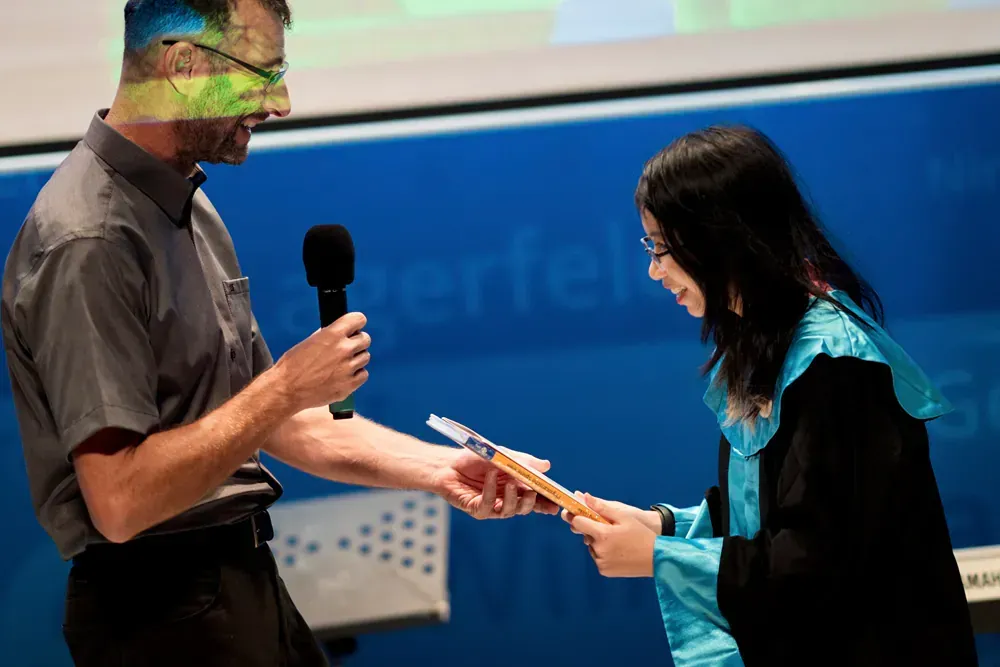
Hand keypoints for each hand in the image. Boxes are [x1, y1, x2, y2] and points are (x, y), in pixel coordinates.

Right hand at [274, 312, 370, 411]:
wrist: (286, 390)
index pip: (359, 319)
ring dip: (356, 359)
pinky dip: (356, 375)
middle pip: (365, 339)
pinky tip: (344, 375)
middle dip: (357, 341)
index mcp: (332, 335)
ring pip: (365, 357)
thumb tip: (340, 333)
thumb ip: (328, 336)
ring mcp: (348, 368)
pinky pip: (363, 375)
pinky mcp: (349, 385)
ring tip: (341, 364)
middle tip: (347, 348)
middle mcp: (343, 349)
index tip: (355, 327)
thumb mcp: (309, 342)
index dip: (357, 323)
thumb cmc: (292, 366)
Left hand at [430, 448, 560, 519]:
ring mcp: (492, 506)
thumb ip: (524, 462)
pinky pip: (489, 506)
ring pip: (510, 511)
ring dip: (513, 499)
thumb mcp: (503, 456)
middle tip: (536, 495)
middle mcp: (506, 499)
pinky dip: (491, 492)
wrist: (447, 463)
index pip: (536, 497)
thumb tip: (547, 466)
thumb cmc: (476, 458)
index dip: (548, 500)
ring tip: (512, 485)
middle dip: (534, 504)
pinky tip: (490, 478)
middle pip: (526, 508)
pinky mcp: (477, 510)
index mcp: (516, 487)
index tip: (559, 501)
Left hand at [562, 493, 656, 577]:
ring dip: (599, 543)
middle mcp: (599, 550)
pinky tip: (618, 551)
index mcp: (602, 534)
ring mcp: (601, 562)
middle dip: (594, 530)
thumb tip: (585, 497)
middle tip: (612, 530)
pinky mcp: (604, 571)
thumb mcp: (624, 517)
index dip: (579, 517)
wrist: (656, 558)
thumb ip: (602, 507)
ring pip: (592, 547)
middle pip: (586, 535)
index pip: (578, 523)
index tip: (584, 515)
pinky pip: (598, 558)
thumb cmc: (641, 535)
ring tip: (617, 541)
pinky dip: (604, 554)